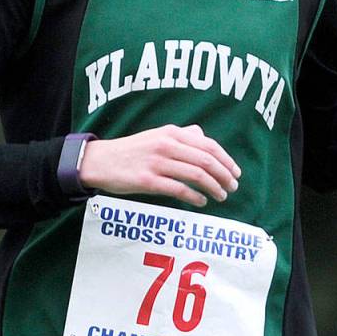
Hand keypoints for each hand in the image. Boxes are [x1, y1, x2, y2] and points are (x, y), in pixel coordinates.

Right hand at [79, 123, 240, 207]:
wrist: (101, 161)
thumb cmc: (132, 150)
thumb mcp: (157, 135)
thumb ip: (181, 135)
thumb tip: (203, 137)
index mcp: (171, 132)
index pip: (208, 145)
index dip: (226, 160)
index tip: (236, 172)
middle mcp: (166, 145)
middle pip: (206, 160)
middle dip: (224, 175)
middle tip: (233, 187)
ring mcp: (157, 163)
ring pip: (196, 175)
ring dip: (213, 188)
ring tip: (221, 196)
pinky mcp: (147, 180)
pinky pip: (179, 189)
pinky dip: (195, 197)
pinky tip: (201, 202)